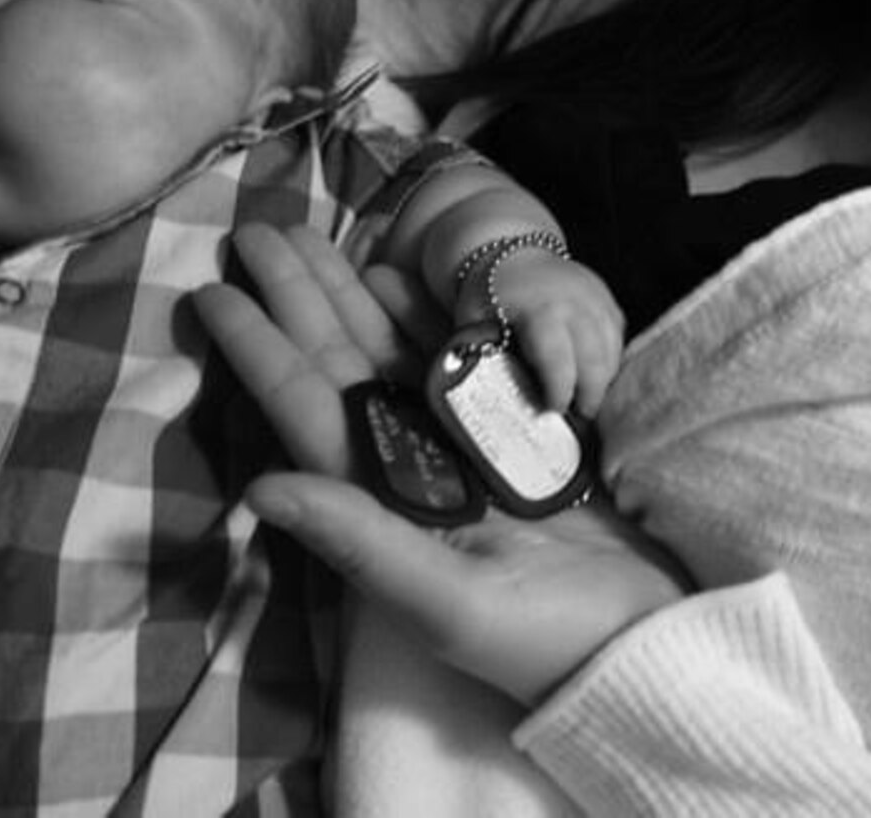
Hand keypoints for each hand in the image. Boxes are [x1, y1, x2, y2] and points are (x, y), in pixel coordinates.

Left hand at [194, 222, 686, 705]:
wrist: (657, 639)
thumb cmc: (550, 639)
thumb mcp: (449, 602)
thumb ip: (358, 541)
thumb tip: (255, 490)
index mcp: (384, 505)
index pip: (306, 412)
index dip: (258, 352)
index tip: (212, 293)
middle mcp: (411, 467)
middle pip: (339, 365)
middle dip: (297, 297)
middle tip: (253, 231)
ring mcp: (463, 446)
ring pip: (389, 353)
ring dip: (347, 294)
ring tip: (308, 235)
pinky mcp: (517, 433)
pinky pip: (456, 358)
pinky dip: (422, 315)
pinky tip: (390, 274)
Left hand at [471, 250, 623, 416]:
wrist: (507, 248)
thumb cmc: (487, 291)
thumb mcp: (472, 322)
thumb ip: (480, 356)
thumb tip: (485, 398)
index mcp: (540, 310)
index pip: (559, 362)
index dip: (559, 393)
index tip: (551, 411)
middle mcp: (576, 302)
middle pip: (596, 361)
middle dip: (590, 395)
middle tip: (578, 418)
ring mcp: (596, 298)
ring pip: (613, 350)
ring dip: (603, 380)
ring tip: (587, 401)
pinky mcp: (607, 298)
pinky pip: (617, 336)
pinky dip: (609, 360)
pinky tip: (595, 375)